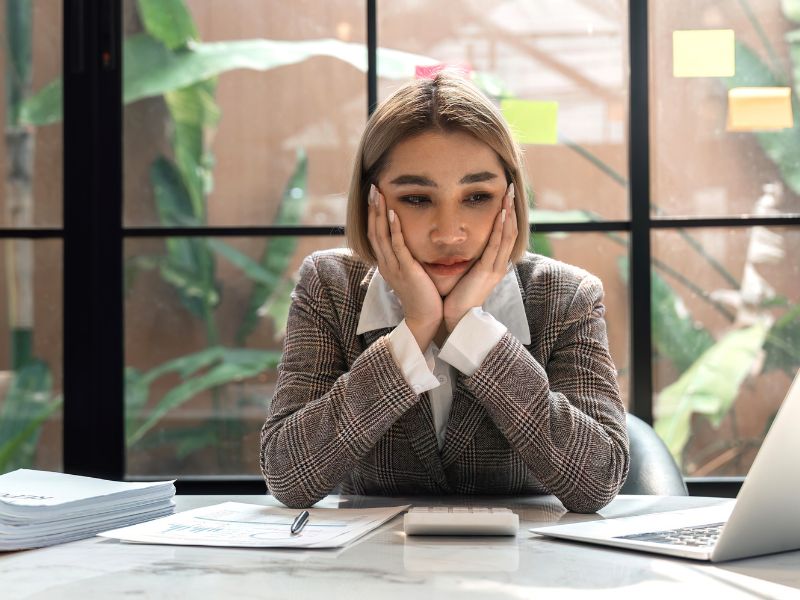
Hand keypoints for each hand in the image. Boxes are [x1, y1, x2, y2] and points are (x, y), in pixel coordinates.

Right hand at [366, 185, 442, 349]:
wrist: (426, 318)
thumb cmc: (422, 296)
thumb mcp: (411, 272)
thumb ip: (408, 258)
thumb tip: (411, 243)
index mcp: (386, 263)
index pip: (375, 234)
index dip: (373, 215)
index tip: (374, 196)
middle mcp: (386, 263)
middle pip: (374, 231)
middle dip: (373, 209)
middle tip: (372, 187)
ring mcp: (394, 267)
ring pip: (382, 236)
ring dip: (380, 213)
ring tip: (379, 194)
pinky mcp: (406, 270)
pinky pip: (398, 246)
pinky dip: (394, 229)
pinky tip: (394, 214)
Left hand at [443, 183, 517, 331]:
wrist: (456, 319)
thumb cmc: (456, 298)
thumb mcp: (466, 274)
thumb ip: (469, 260)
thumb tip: (463, 245)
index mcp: (494, 266)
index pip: (505, 236)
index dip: (507, 216)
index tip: (506, 198)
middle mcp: (499, 266)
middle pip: (511, 232)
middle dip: (511, 209)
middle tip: (512, 188)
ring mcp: (495, 269)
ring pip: (507, 236)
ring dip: (508, 213)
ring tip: (509, 195)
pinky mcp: (487, 272)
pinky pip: (496, 246)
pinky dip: (500, 229)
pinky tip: (501, 214)